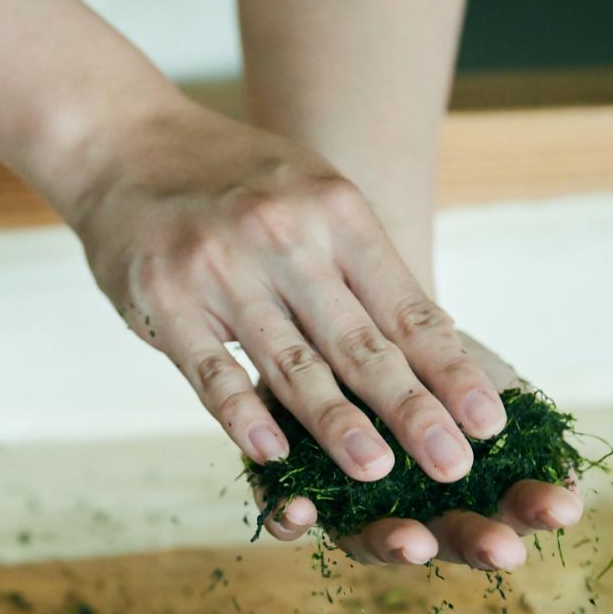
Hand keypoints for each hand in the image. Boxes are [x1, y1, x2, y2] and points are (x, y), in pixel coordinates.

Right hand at [70, 103, 571, 568]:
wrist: (124, 141)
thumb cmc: (236, 179)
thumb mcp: (314, 194)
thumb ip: (363, 266)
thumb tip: (437, 342)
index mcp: (337, 212)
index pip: (406, 309)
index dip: (449, 371)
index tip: (488, 421)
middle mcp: (286, 237)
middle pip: (360, 343)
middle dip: (413, 411)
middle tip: (453, 466)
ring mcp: (221, 269)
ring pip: (291, 363)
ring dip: (337, 424)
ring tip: (377, 472)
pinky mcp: (165, 299)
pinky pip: (211, 370)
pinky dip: (241, 414)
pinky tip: (272, 454)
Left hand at [259, 333, 583, 570]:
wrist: (340, 309)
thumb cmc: (425, 355)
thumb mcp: (473, 377)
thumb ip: (510, 425)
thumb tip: (569, 486)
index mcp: (463, 487)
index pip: (507, 508)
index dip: (532, 511)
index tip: (562, 508)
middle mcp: (409, 509)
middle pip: (446, 538)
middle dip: (474, 544)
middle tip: (504, 551)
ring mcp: (350, 505)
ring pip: (370, 538)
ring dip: (392, 544)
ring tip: (412, 543)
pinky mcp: (292, 489)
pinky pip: (291, 516)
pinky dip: (294, 518)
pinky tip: (299, 511)